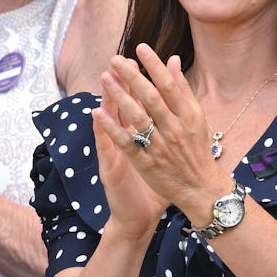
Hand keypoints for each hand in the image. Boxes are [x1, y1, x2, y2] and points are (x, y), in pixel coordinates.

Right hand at [91, 69, 168, 241]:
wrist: (140, 217)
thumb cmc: (155, 184)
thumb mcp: (164, 155)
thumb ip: (169, 133)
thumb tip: (179, 111)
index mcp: (140, 137)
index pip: (140, 104)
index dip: (142, 82)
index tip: (144, 60)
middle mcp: (126, 141)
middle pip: (123, 107)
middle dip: (123, 84)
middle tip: (120, 62)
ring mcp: (116, 154)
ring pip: (110, 122)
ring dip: (108, 101)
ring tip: (106, 79)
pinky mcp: (110, 169)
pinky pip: (106, 147)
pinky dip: (102, 131)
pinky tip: (97, 116)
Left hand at [92, 45, 231, 233]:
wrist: (200, 189)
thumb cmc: (198, 150)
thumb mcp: (197, 118)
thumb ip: (183, 90)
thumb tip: (173, 61)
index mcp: (188, 117)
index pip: (169, 86)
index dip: (154, 66)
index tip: (140, 48)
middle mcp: (175, 130)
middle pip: (151, 99)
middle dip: (133, 77)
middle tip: (115, 59)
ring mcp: (160, 147)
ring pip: (137, 118)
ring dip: (120, 97)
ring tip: (105, 78)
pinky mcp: (146, 163)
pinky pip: (127, 142)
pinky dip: (112, 127)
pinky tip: (97, 113)